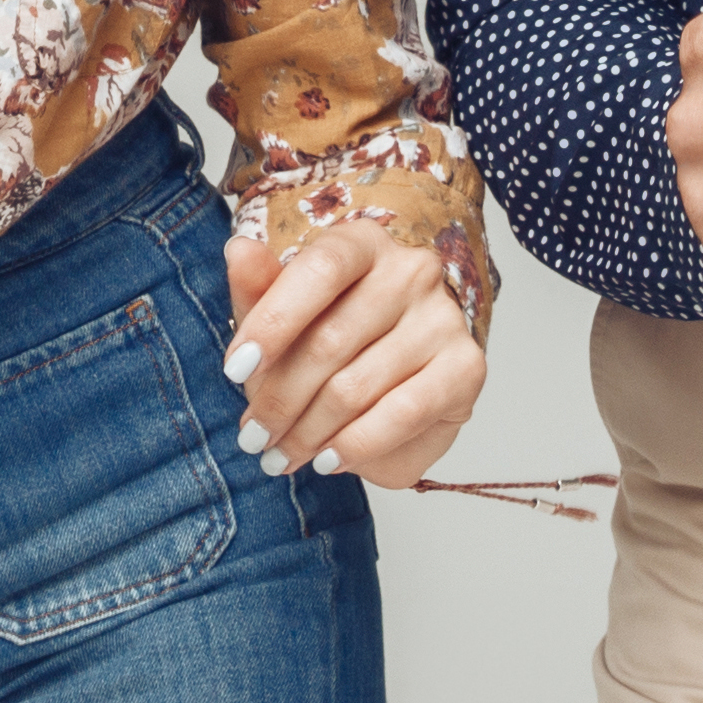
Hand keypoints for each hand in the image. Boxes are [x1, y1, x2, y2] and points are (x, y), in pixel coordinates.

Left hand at [219, 221, 482, 488]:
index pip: (318, 270)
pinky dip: (357, 444)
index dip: (273, 322)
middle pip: (330, 340)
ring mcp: (444, 318)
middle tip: (253, 436)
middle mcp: (411, 270)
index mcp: (363, 243)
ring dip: (309, 432)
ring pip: (358, 385)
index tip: (235, 370)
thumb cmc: (328, 339)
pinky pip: (403, 413)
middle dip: (280, 398)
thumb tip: (239, 251)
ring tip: (283, 455)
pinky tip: (328, 459)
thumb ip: (258, 289)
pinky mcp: (466, 368)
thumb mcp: (283, 317)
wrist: (390, 381)